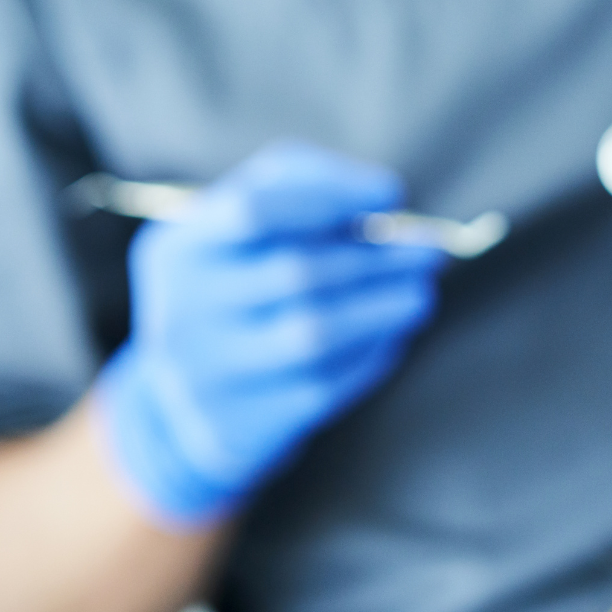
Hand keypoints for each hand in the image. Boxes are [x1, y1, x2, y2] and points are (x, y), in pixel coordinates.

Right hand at [93, 140, 445, 524]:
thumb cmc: (238, 279)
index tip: (393, 195)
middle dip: (378, 257)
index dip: (333, 197)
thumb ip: (309, 187)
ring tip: (421, 294)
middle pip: (297, 272)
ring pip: (314, 334)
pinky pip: (322, 385)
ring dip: (384, 308)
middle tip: (432, 250)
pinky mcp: (239, 424)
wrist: (190, 391)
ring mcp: (205, 374)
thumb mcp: (247, 221)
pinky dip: (368, 356)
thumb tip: (386, 197)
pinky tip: (391, 336)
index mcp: (179, 249)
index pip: (257, 211)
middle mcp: (180, 311)